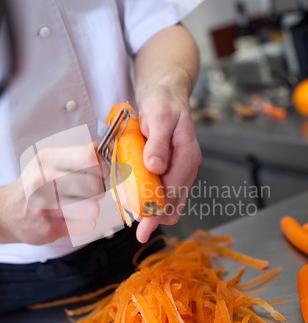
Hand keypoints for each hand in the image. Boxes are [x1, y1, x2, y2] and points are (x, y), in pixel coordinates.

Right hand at [0, 145, 107, 244]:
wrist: (5, 214)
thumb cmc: (32, 186)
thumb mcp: (48, 163)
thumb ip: (75, 155)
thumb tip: (100, 148)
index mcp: (47, 160)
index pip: (88, 158)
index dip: (101, 166)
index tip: (99, 172)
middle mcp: (43, 180)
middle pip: (94, 185)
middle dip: (98, 190)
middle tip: (88, 193)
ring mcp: (45, 206)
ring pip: (93, 208)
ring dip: (91, 209)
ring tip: (80, 206)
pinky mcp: (49, 228)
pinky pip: (86, 226)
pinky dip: (84, 223)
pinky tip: (72, 218)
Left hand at [136, 84, 201, 242]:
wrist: (166, 93)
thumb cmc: (163, 102)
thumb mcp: (159, 117)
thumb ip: (158, 143)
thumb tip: (155, 167)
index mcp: (187, 155)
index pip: (173, 190)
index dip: (157, 209)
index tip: (143, 224)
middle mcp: (187, 166)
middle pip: (174, 202)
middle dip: (156, 217)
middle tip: (137, 228)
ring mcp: (180, 170)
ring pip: (171, 202)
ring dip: (153, 210)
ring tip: (134, 214)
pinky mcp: (171, 170)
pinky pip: (164, 192)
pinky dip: (151, 199)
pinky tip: (137, 200)